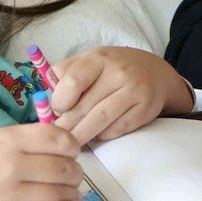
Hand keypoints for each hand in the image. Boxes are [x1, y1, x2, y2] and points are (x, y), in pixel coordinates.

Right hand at [0, 124, 87, 200]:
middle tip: (72, 173)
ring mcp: (8, 196)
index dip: (72, 145)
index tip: (72, 150)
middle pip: (63, 168)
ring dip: (73, 192)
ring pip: (59, 193)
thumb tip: (52, 149)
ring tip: (73, 192)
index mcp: (6, 139)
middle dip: (74, 171)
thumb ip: (17, 142)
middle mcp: (12, 166)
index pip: (57, 139)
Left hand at [49, 46, 194, 144]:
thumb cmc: (113, 68)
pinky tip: (95, 135)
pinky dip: (103, 135)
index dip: (60, 100)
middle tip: (56, 135)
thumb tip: (46, 95)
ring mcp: (134, 92)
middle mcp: (119, 72)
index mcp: (99, 58)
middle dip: (67, 124)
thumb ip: (66, 72)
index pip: (73, 80)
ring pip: (101, 120)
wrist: (155, 73)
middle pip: (85, 106)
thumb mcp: (90, 60)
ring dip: (82, 134)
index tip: (56, 111)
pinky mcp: (145, 110)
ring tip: (70, 142)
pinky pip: (118, 129)